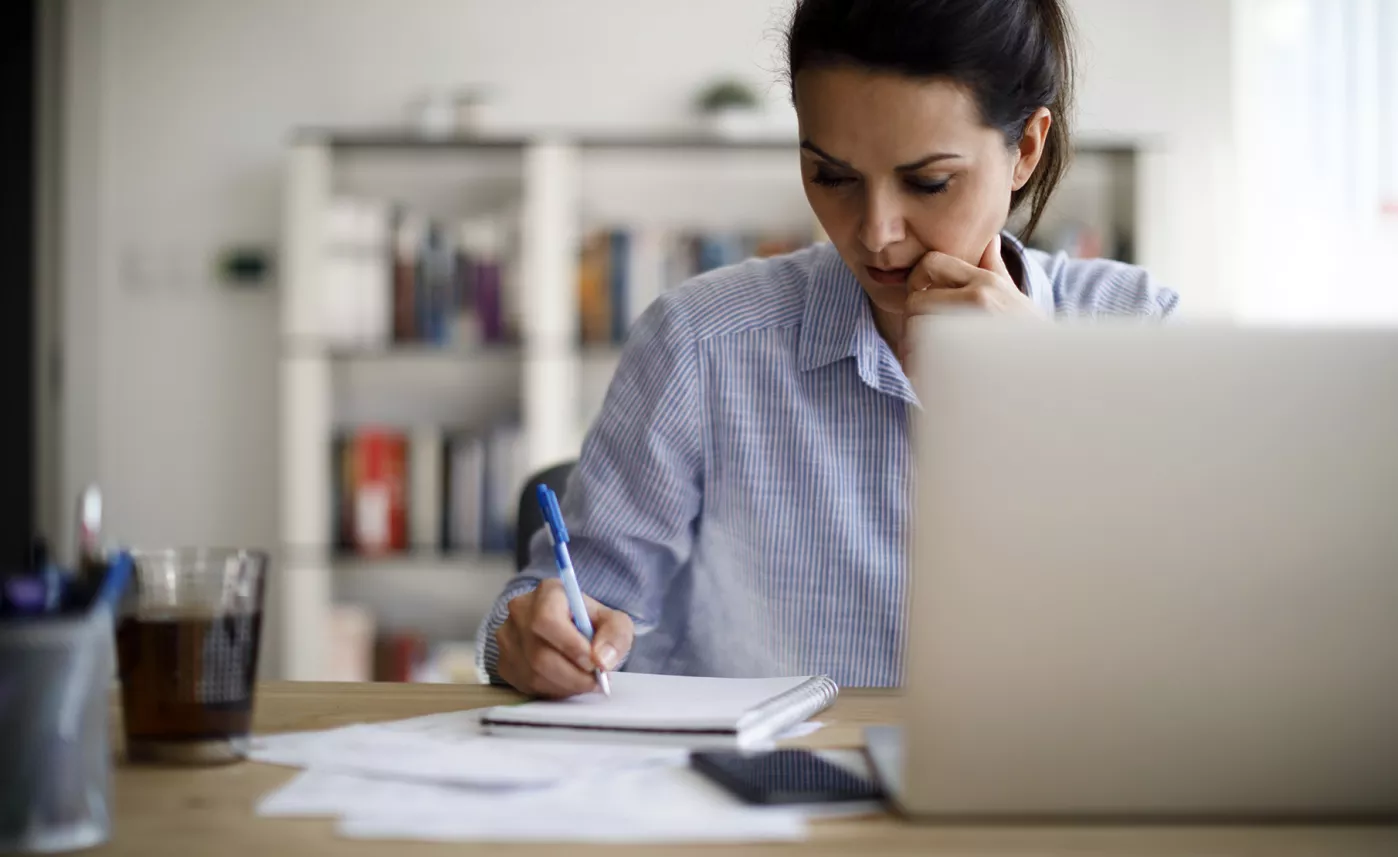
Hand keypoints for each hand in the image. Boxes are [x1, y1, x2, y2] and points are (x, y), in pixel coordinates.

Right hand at [495, 578, 633, 698]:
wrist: (570, 629)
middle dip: (573, 675)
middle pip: (539, 653)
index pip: (547, 620)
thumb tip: (603, 659)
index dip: (570, 646)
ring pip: (533, 673)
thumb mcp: (613, 621)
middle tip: (595, 681)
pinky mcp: (504, 662)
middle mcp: (520, 611)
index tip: (593, 662)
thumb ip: (615, 635)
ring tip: (585, 682)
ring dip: (565, 685)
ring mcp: (508, 637)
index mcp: (547, 592)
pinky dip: (552, 690)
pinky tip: (567, 682)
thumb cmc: (589, 623)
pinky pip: (526, 684)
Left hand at [898, 234, 1042, 364]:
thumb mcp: (1016, 297)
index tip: (922, 298)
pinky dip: (916, 370)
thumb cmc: (1031, 337)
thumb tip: (990, 240)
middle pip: (914, 300)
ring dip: (911, 347)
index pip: (930, 263)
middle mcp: (978, 300)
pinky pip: (919, 359)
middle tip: (919, 336)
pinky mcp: (960, 362)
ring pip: (913, 331)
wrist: (1050, 374)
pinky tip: (931, 377)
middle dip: (912, 319)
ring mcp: (970, 331)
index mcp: (987, 283)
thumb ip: (996, 268)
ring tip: (927, 360)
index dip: (917, 279)